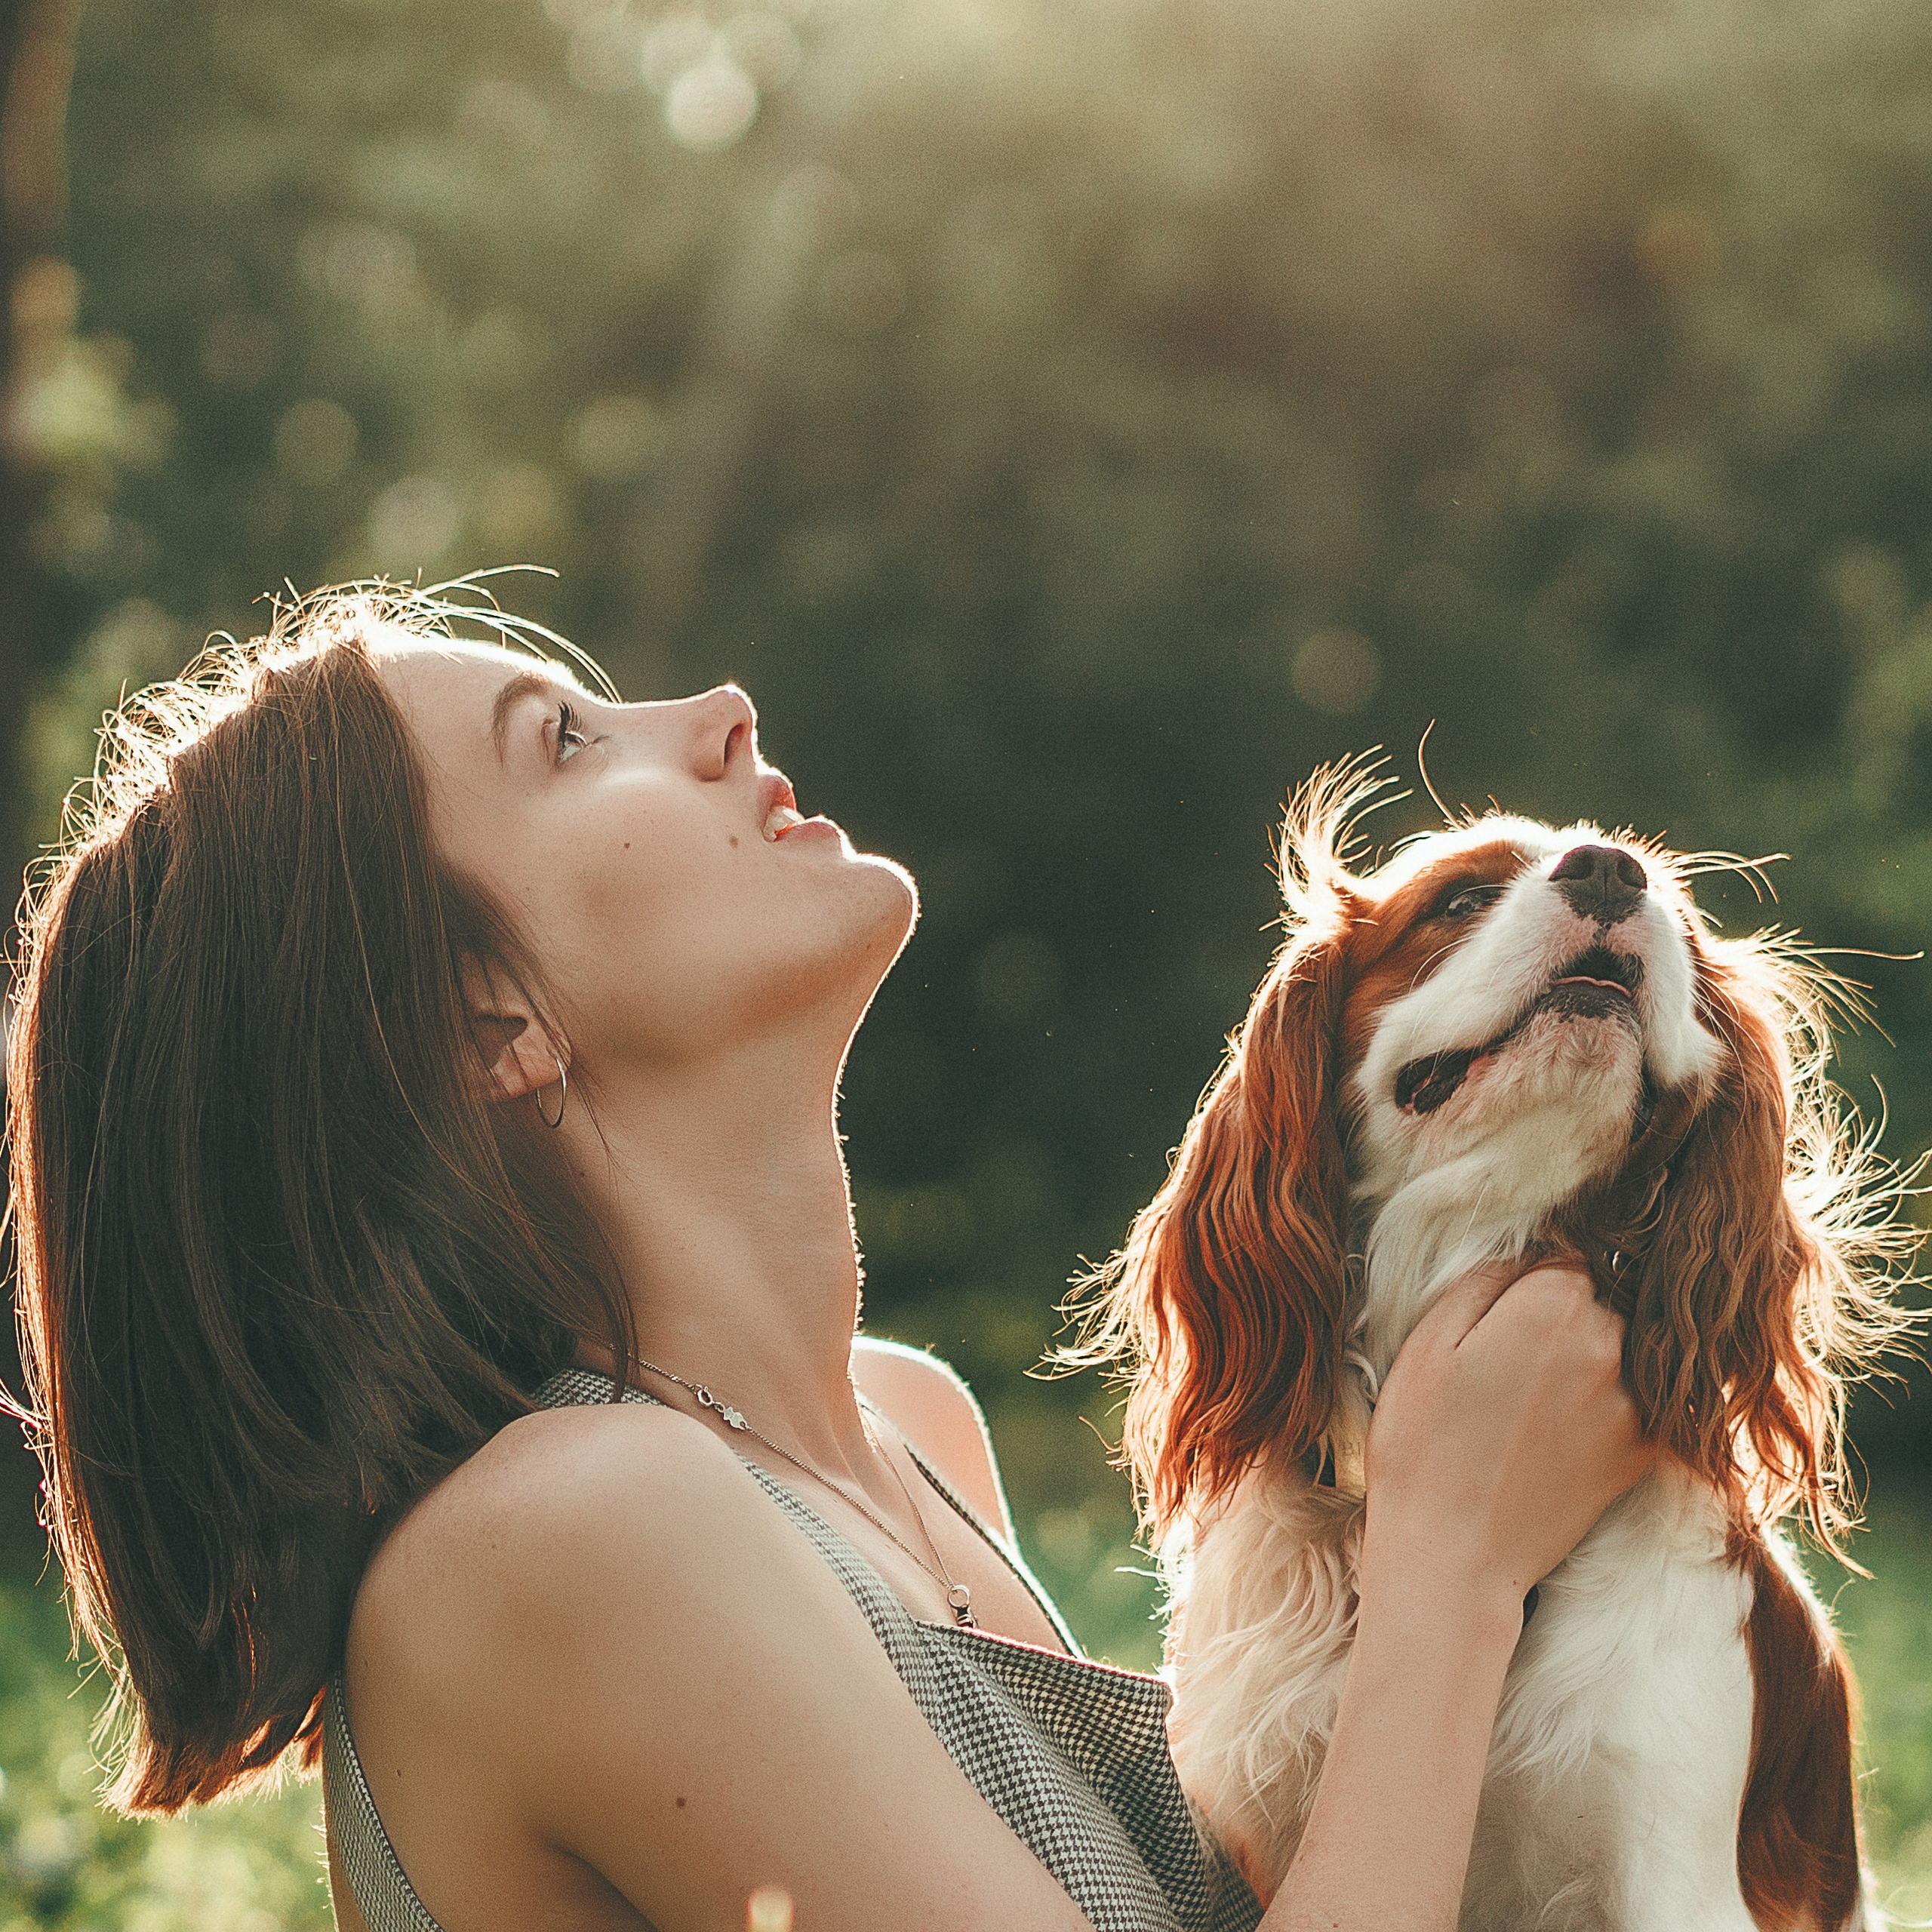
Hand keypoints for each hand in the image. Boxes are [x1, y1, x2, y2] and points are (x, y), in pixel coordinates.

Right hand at [1359, 1263, 1655, 1615]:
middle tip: (1512, 1356)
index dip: (1530, 1277)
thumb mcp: (1427, 1343)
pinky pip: (1642, 1401)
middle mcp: (1610, 1345)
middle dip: (1563, 1315)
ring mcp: (1634, 1402)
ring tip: (1533, 1399)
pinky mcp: (1642, 1452)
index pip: (1564, 1255)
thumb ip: (1485, 1278)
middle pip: (1600, 1299)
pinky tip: (1564, 1426)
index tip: (1502, 1307)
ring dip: (1589, 1359)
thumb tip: (1527, 1249)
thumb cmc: (1422, 1445)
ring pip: (1622, 1348)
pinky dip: (1613, 1402)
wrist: (1452, 1557)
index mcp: (1554, 1306)